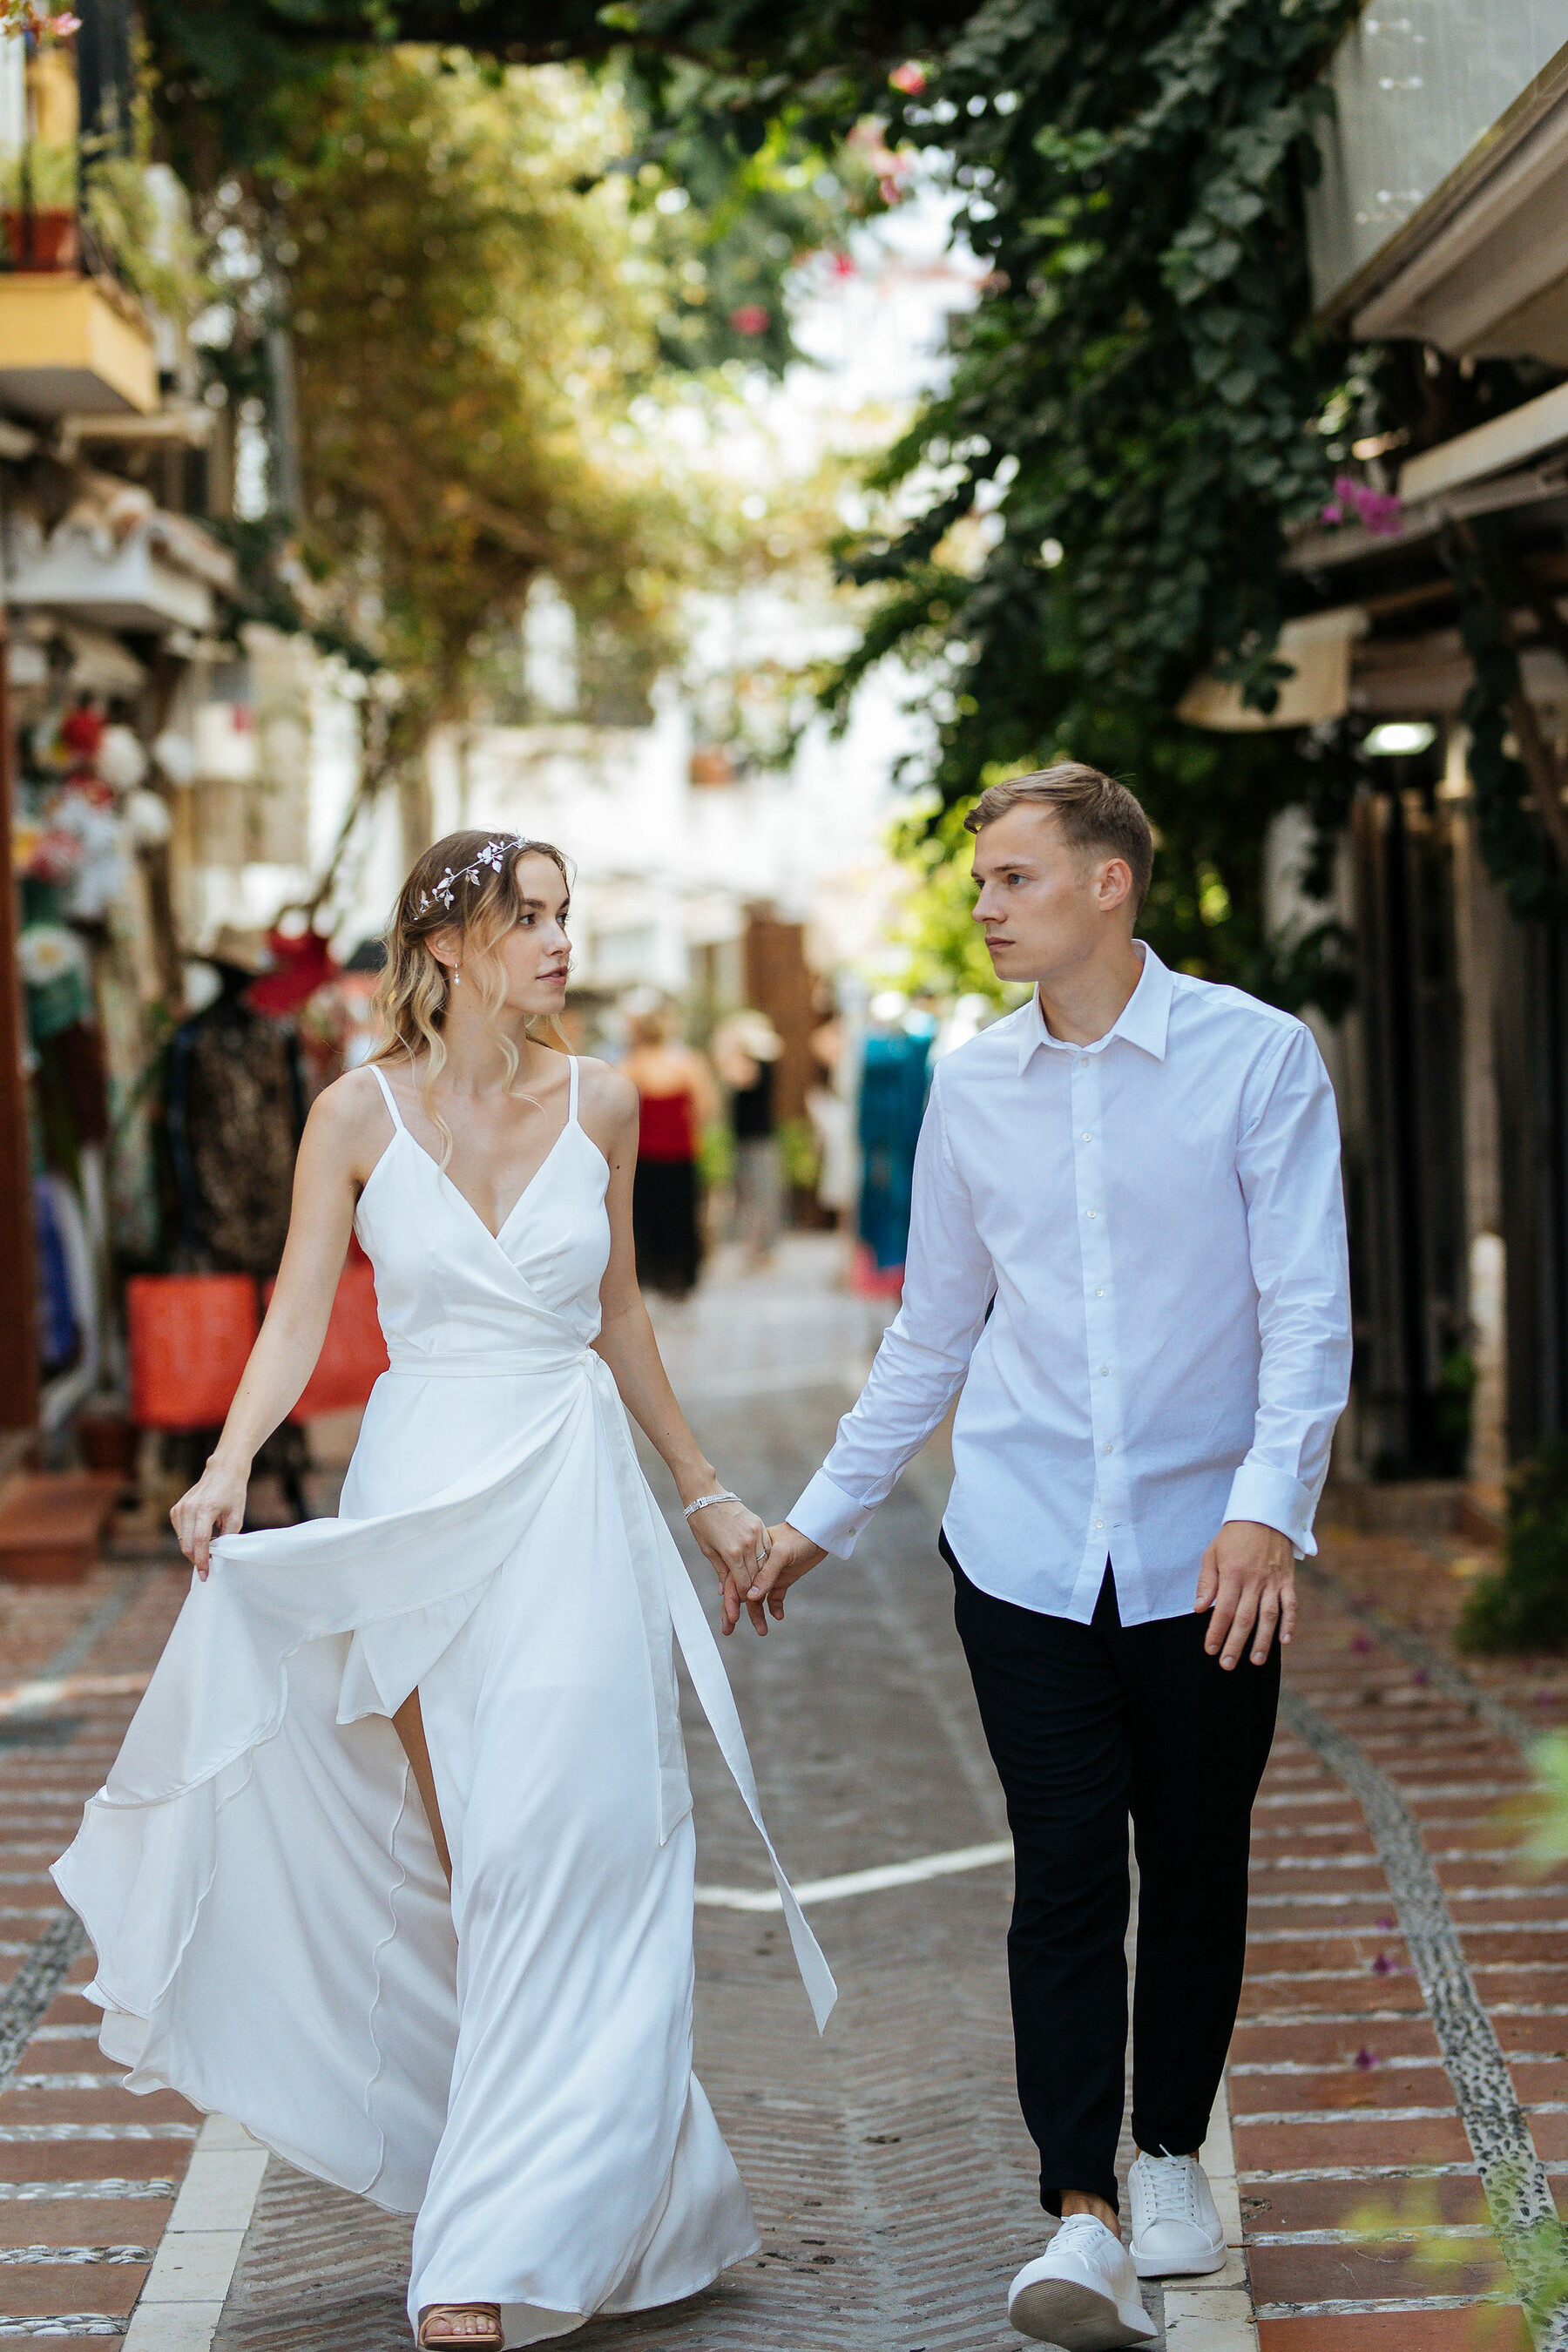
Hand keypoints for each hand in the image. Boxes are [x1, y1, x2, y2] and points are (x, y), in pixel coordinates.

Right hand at [171, 1457, 248, 1580]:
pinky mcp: (176, 1510)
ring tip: (208, 1551)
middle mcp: (188, 1508)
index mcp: (205, 1509)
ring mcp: (180, 1508)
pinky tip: (201, 1538)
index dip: (202, 1560)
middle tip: (208, 1568)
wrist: (223, 1471)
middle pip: (188, 1544)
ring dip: (193, 1550)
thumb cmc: (233, 1492)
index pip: (200, 1541)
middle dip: (197, 1559)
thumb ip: (227, 1537)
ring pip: (182, 1541)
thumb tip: (219, 1557)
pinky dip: (189, 1540)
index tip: (205, 1574)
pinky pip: (180, 1533)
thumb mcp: (236, 1516)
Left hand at [685, 1496, 771, 1634]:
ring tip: (761, 1587)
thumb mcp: (708, 1550)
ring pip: (764, 1562)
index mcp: (732, 1552)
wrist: (706, 1494)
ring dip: (762, 1576)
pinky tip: (764, 1567)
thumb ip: (720, 1570)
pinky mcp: (758, 1525)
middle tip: (755, 1606)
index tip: (743, 1605)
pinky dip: (765, 1559)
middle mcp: (747, 1543)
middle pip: (756, 1575)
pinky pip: (766, 1547)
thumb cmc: (701, 1523)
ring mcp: (755, 1533)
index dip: (743, 1597)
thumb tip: (723, 1591)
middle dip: (755, 1592)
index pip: (743, 1583)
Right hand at [737, 1521, 826, 1635]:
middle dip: (734, 1612)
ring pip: (758, 1598)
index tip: (730, 1618)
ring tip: (762, 1631)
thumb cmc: (799, 1537)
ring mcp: (770, 1574)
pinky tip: (778, 1616)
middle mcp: (757, 1567)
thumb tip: (750, 1597)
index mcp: (750, 1557)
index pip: (735, 1581)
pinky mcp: (783, 1579)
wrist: (819, 1532)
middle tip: (728, 1631)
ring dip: (757, 1615)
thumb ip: (767, 1574)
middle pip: (742, 1593)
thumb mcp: (782, 1553)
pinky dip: (775, 1607)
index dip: (730, 1600)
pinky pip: (775, 1597)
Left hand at [1195, 1519, 1296, 1667]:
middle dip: (1235, 1643)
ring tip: (1256, 1661)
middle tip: (1228, 1664)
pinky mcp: (1287, 1581)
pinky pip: (1291, 1605)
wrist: (1263, 1517)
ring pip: (1269, 1616)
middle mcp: (1254, 1581)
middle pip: (1244, 1618)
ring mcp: (1273, 1582)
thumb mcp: (1212, 1554)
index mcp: (1232, 1574)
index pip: (1222, 1610)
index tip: (1210, 1650)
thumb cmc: (1233, 1538)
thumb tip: (1199, 1609)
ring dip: (1263, 1640)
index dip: (1216, 1632)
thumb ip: (1206, 1582)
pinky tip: (1285, 1641)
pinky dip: (1290, 1623)